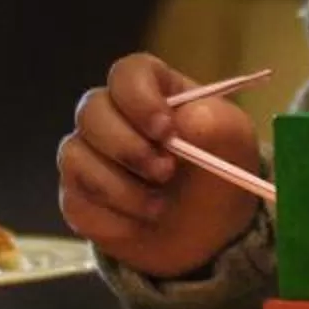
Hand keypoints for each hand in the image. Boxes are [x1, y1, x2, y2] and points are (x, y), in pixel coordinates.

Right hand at [56, 53, 263, 278]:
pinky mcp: (78, 195)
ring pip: (76, 158)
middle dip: (128, 148)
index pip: (127, 74)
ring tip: (159, 207)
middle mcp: (111, 116)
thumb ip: (214, 123)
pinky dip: (111, 219)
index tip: (165, 131)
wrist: (207, 233)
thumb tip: (184, 121)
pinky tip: (139, 225)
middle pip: (91, 111)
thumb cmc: (218, 173)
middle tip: (165, 173)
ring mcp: (90, 155)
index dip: (139, 98)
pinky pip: (76, 200)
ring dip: (121, 189)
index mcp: (151, 90)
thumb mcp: (233, 142)